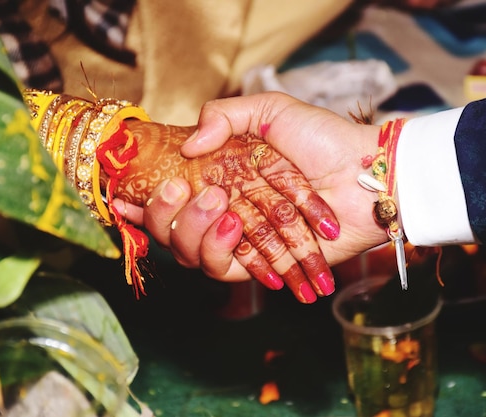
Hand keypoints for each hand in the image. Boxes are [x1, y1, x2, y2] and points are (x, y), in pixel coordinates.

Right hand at [114, 120, 339, 302]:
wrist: (364, 175)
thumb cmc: (322, 141)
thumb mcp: (271, 110)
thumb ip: (224, 116)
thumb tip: (189, 148)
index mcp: (219, 179)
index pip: (169, 197)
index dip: (140, 200)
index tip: (122, 195)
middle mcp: (224, 212)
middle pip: (170, 231)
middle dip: (163, 216)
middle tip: (177, 190)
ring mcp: (241, 240)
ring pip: (189, 254)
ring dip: (192, 232)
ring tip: (222, 208)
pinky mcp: (261, 264)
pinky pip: (224, 270)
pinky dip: (220, 251)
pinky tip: (234, 227)